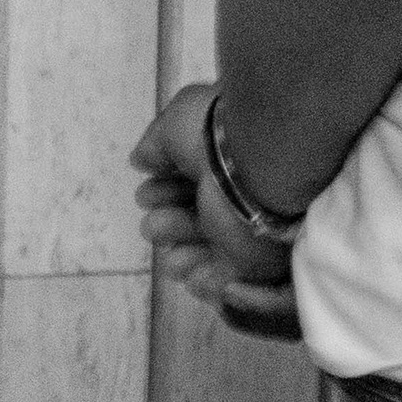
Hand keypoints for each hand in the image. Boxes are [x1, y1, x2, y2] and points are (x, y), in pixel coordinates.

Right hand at [131, 84, 302, 341]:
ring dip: (179, 251)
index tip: (144, 197)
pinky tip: (180, 269)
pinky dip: (200, 278)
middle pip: (193, 217)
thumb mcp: (174, 124)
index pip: (188, 183)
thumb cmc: (215, 137)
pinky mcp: (252, 261)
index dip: (162, 192)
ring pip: (204, 248)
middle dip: (166, 223)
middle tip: (150, 226)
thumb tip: (141, 161)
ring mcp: (244, 230)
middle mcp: (235, 196)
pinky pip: (222, 277)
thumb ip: (156, 146)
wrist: (260, 164)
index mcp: (222, 161)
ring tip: (162, 248)